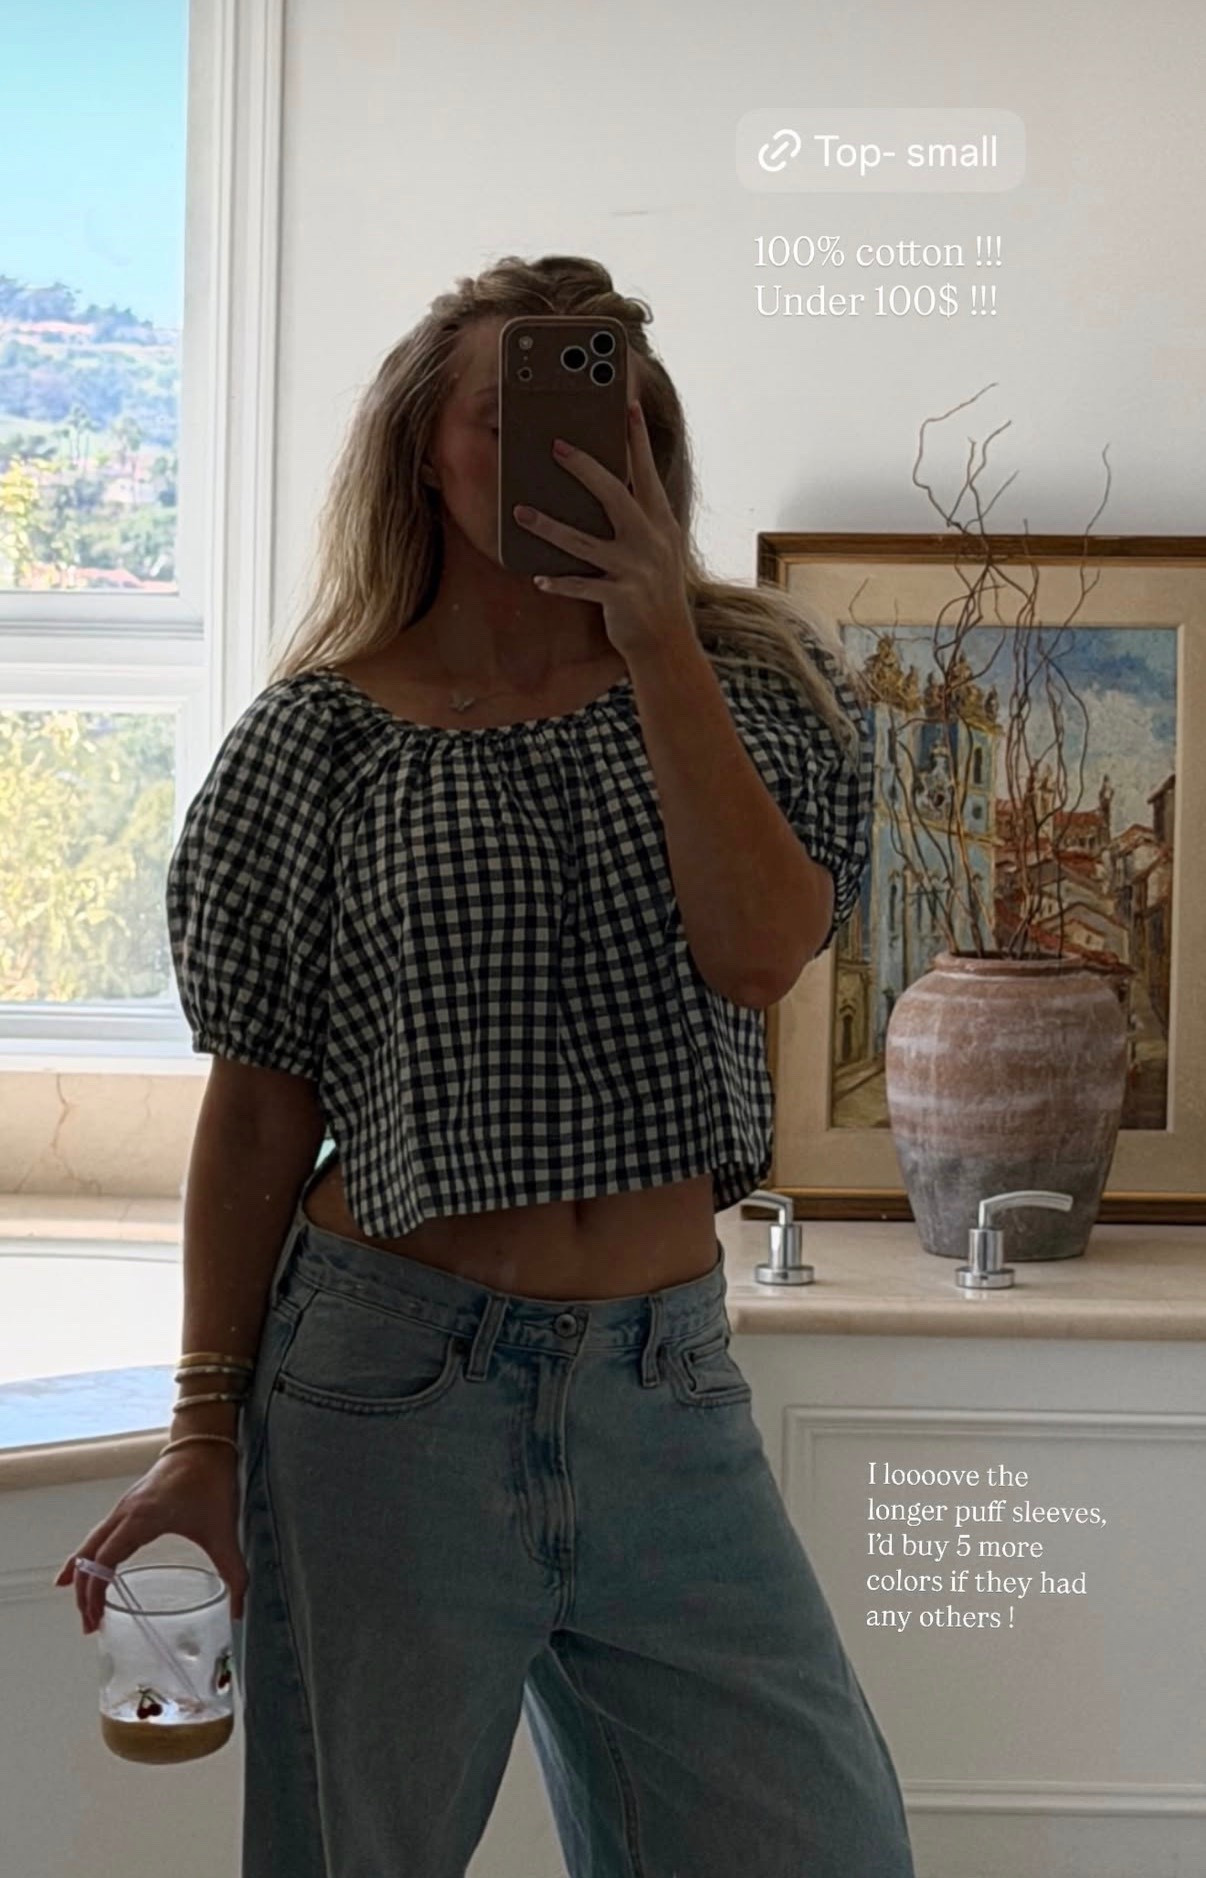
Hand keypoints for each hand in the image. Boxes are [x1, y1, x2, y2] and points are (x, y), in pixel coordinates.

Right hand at [53, 1444, 247, 1632]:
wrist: (205, 1444)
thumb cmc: (212, 1483)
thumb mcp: (224, 1531)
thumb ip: (234, 1572)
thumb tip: (239, 1611)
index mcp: (141, 1519)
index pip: (104, 1561)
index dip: (95, 1593)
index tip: (96, 1619)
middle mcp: (123, 1513)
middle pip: (89, 1557)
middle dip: (84, 1593)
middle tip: (90, 1626)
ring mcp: (122, 1507)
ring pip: (89, 1546)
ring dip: (84, 1577)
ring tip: (87, 1609)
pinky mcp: (126, 1505)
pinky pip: (97, 1535)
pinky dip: (86, 1557)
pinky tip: (79, 1572)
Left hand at [513, 401, 694, 659]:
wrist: (667, 641)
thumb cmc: (653, 589)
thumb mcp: (656, 548)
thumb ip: (638, 518)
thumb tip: (608, 485)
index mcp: (660, 523)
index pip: (647, 473)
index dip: (637, 440)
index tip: (627, 407)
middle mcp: (650, 541)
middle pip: (614, 495)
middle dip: (585, 468)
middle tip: (556, 446)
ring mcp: (635, 570)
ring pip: (584, 542)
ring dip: (549, 527)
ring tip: (520, 512)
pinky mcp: (620, 598)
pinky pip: (582, 587)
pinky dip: (559, 583)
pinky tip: (538, 578)